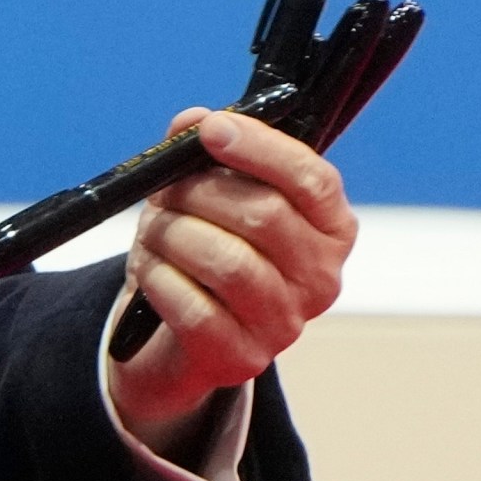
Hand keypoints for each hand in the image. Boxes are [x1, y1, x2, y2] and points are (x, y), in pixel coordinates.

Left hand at [107, 107, 356, 461]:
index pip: (313, 179)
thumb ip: (203, 154)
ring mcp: (286, 324)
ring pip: (228, 262)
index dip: (261, 147)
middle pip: (264, 215)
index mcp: (329, 229)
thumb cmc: (202, 249)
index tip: (211, 128)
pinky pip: (195, 308)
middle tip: (165, 192)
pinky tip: (151, 270)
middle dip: (198, 192)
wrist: (176, 335)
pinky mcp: (242, 358)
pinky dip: (159, 278)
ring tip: (154, 232)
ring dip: (173, 235)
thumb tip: (191, 121)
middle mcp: (320, 278)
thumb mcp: (204, 195)